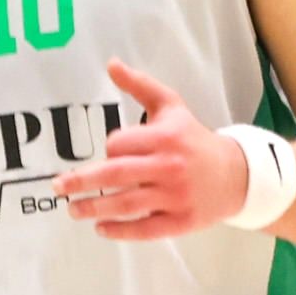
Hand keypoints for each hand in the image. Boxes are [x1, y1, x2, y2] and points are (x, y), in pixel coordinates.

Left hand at [61, 62, 246, 241]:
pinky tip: (101, 228)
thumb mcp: (171, 106)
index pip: (120, 144)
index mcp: (165, 137)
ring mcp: (176, 196)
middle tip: (59, 187)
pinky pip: (145, 229)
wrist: (236, 174)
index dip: (109, 149)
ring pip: (127, 204)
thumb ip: (140, 85)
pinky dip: (121, 231)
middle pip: (117, 174)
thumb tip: (111, 63)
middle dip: (82, 181)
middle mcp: (170, 166)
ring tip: (74, 209)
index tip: (108, 153)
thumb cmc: (194, 139)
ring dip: (95, 208)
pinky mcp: (182, 221)